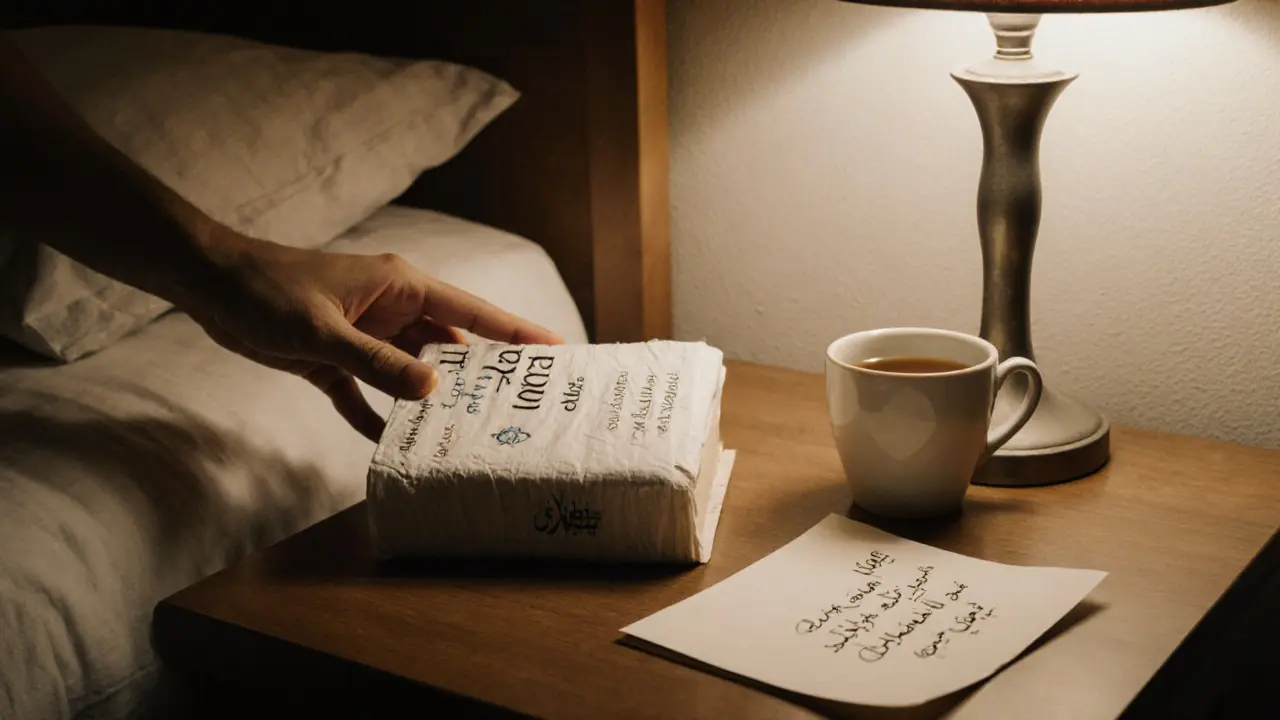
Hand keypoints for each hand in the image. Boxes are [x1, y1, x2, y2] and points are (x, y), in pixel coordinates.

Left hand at [186, 230, 563, 441]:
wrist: (209, 284)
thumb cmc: (267, 291)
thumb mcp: (323, 332)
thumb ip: (378, 363)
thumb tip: (432, 390)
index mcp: (401, 287)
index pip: (472, 312)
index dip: (515, 331)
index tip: (554, 349)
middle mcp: (392, 311)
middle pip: (448, 348)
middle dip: (475, 378)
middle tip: (512, 411)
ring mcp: (365, 336)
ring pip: (411, 374)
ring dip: (428, 403)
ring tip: (461, 435)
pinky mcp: (334, 360)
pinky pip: (368, 394)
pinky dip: (378, 417)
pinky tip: (393, 445)